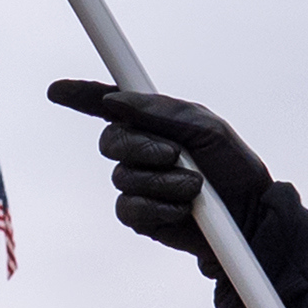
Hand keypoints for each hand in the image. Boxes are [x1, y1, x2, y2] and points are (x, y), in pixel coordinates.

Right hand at [44, 78, 271, 254]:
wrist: (249, 217)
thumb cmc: (234, 168)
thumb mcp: (207, 130)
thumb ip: (163, 113)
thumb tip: (115, 100)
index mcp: (155, 122)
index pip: (110, 104)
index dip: (81, 95)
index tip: (58, 90)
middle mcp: (141, 150)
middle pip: (110, 141)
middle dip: (139, 147)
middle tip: (172, 154)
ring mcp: (138, 183)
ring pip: (122, 177)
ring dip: (160, 182)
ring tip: (194, 188)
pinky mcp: (141, 216)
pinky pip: (129, 209)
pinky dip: (156, 208)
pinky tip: (180, 210)